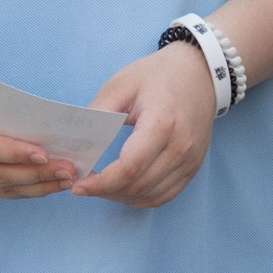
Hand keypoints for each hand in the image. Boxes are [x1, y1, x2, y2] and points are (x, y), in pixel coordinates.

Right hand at [0, 96, 75, 199]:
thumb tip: (41, 120)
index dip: (15, 152)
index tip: (45, 154)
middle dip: (37, 173)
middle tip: (68, 168)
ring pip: (5, 189)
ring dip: (39, 186)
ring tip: (67, 178)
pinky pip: (4, 194)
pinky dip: (30, 190)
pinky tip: (52, 184)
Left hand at [71, 44, 214, 208]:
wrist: (198, 73)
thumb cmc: (157, 75)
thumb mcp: (121, 84)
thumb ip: (97, 114)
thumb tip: (73, 142)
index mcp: (162, 123)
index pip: (129, 167)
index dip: (101, 183)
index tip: (78, 185)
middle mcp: (180, 147)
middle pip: (137, 185)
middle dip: (105, 191)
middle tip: (82, 184)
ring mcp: (190, 160)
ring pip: (149, 196)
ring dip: (120, 197)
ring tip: (100, 186)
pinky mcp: (193, 167)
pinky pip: (164, 195)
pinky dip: (140, 198)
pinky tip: (122, 189)